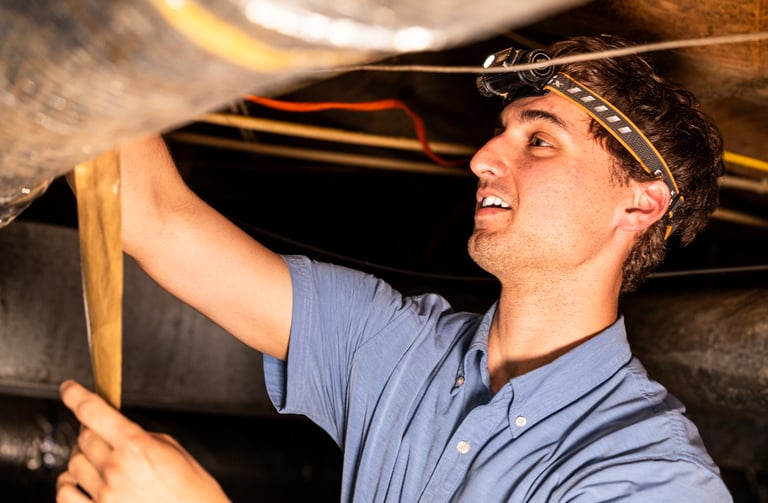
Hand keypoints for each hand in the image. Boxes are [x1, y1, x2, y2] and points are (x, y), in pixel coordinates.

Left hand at [56, 380, 230, 502]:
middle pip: (83, 437)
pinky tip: (82, 483)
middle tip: (104, 436)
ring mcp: (103, 495)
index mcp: (136, 446)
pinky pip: (65, 494)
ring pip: (72, 464)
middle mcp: (115, 469)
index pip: (93, 412)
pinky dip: (69, 485)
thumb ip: (140, 437)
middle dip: (91, 432)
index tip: (69, 389)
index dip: (76, 395)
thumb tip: (119, 431)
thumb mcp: (173, 450)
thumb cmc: (192, 491)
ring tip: (99, 463)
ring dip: (83, 458)